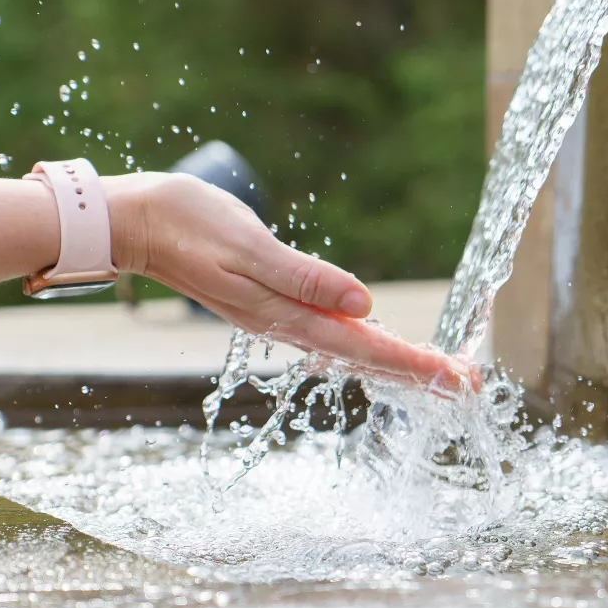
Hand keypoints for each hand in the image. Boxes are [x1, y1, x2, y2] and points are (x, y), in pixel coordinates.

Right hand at [103, 172, 475, 387]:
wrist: (137, 223)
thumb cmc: (188, 224)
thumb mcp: (249, 244)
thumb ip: (305, 277)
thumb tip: (363, 303)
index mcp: (282, 313)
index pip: (363, 346)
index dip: (414, 363)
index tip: (458, 378)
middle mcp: (283, 323)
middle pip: (363, 357)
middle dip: (418, 372)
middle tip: (469, 384)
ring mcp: (275, 317)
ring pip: (349, 350)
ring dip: (396, 361)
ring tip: (438, 373)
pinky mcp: (268, 303)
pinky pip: (328, 335)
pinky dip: (363, 344)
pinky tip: (376, 343)